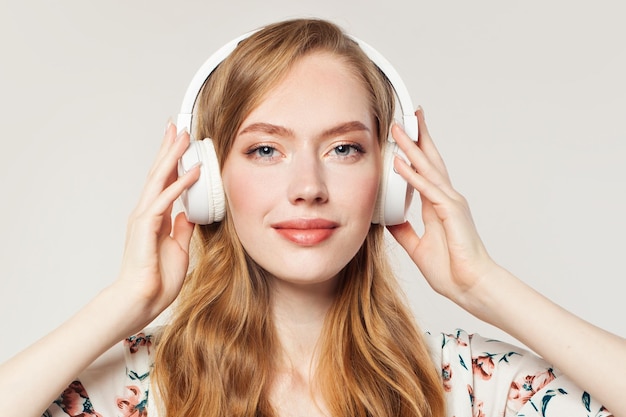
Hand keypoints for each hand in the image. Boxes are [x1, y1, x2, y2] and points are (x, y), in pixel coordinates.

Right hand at [114, 122, 199, 326]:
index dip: (172, 161)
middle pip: (159, 173)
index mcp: (155, 218)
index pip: (164, 182)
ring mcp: (144, 218)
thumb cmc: (155, 280)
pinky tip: (192, 171)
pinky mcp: (146, 227)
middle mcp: (147, 213)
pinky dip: (179, 184)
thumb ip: (181, 230)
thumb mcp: (178, 250)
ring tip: (184, 136)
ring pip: (159, 179)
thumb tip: (187, 214)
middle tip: (177, 126)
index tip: (179, 141)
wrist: (140, 301)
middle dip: (169, 148)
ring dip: (173, 157)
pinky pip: (165, 200)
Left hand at [387, 108, 497, 304]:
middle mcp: (446, 198)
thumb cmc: (451, 269)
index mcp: (438, 205)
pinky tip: (400, 164)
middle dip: (417, 137)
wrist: (471, 286)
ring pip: (428, 169)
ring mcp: (450, 203)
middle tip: (405, 117)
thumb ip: (404, 229)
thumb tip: (387, 218)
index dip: (416, 152)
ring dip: (412, 148)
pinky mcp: (451, 212)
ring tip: (397, 129)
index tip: (406, 134)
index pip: (425, 171)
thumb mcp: (417, 246)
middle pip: (430, 161)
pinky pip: (428, 190)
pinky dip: (413, 176)